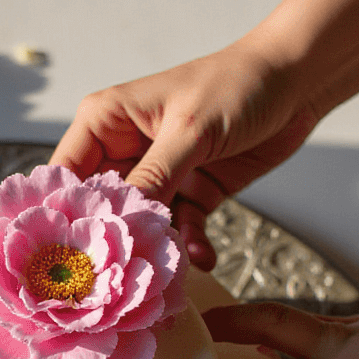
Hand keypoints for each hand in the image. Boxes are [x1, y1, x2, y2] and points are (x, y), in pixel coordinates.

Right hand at [49, 36, 316, 267]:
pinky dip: (190, 246)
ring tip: (167, 273)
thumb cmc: (234, 84)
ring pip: (141, 226)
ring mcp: (157, 176)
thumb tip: (119, 225)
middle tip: (118, 277)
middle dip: (112, 242)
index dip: (63, 217)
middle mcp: (124, 151)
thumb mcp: (188, 131)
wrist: (295, 82)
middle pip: (101, 210)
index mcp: (105, 123)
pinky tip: (204, 258)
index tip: (67, 259)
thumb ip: (153, 179)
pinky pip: (179, 230)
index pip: (65, 176)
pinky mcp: (189, 194)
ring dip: (155, 249)